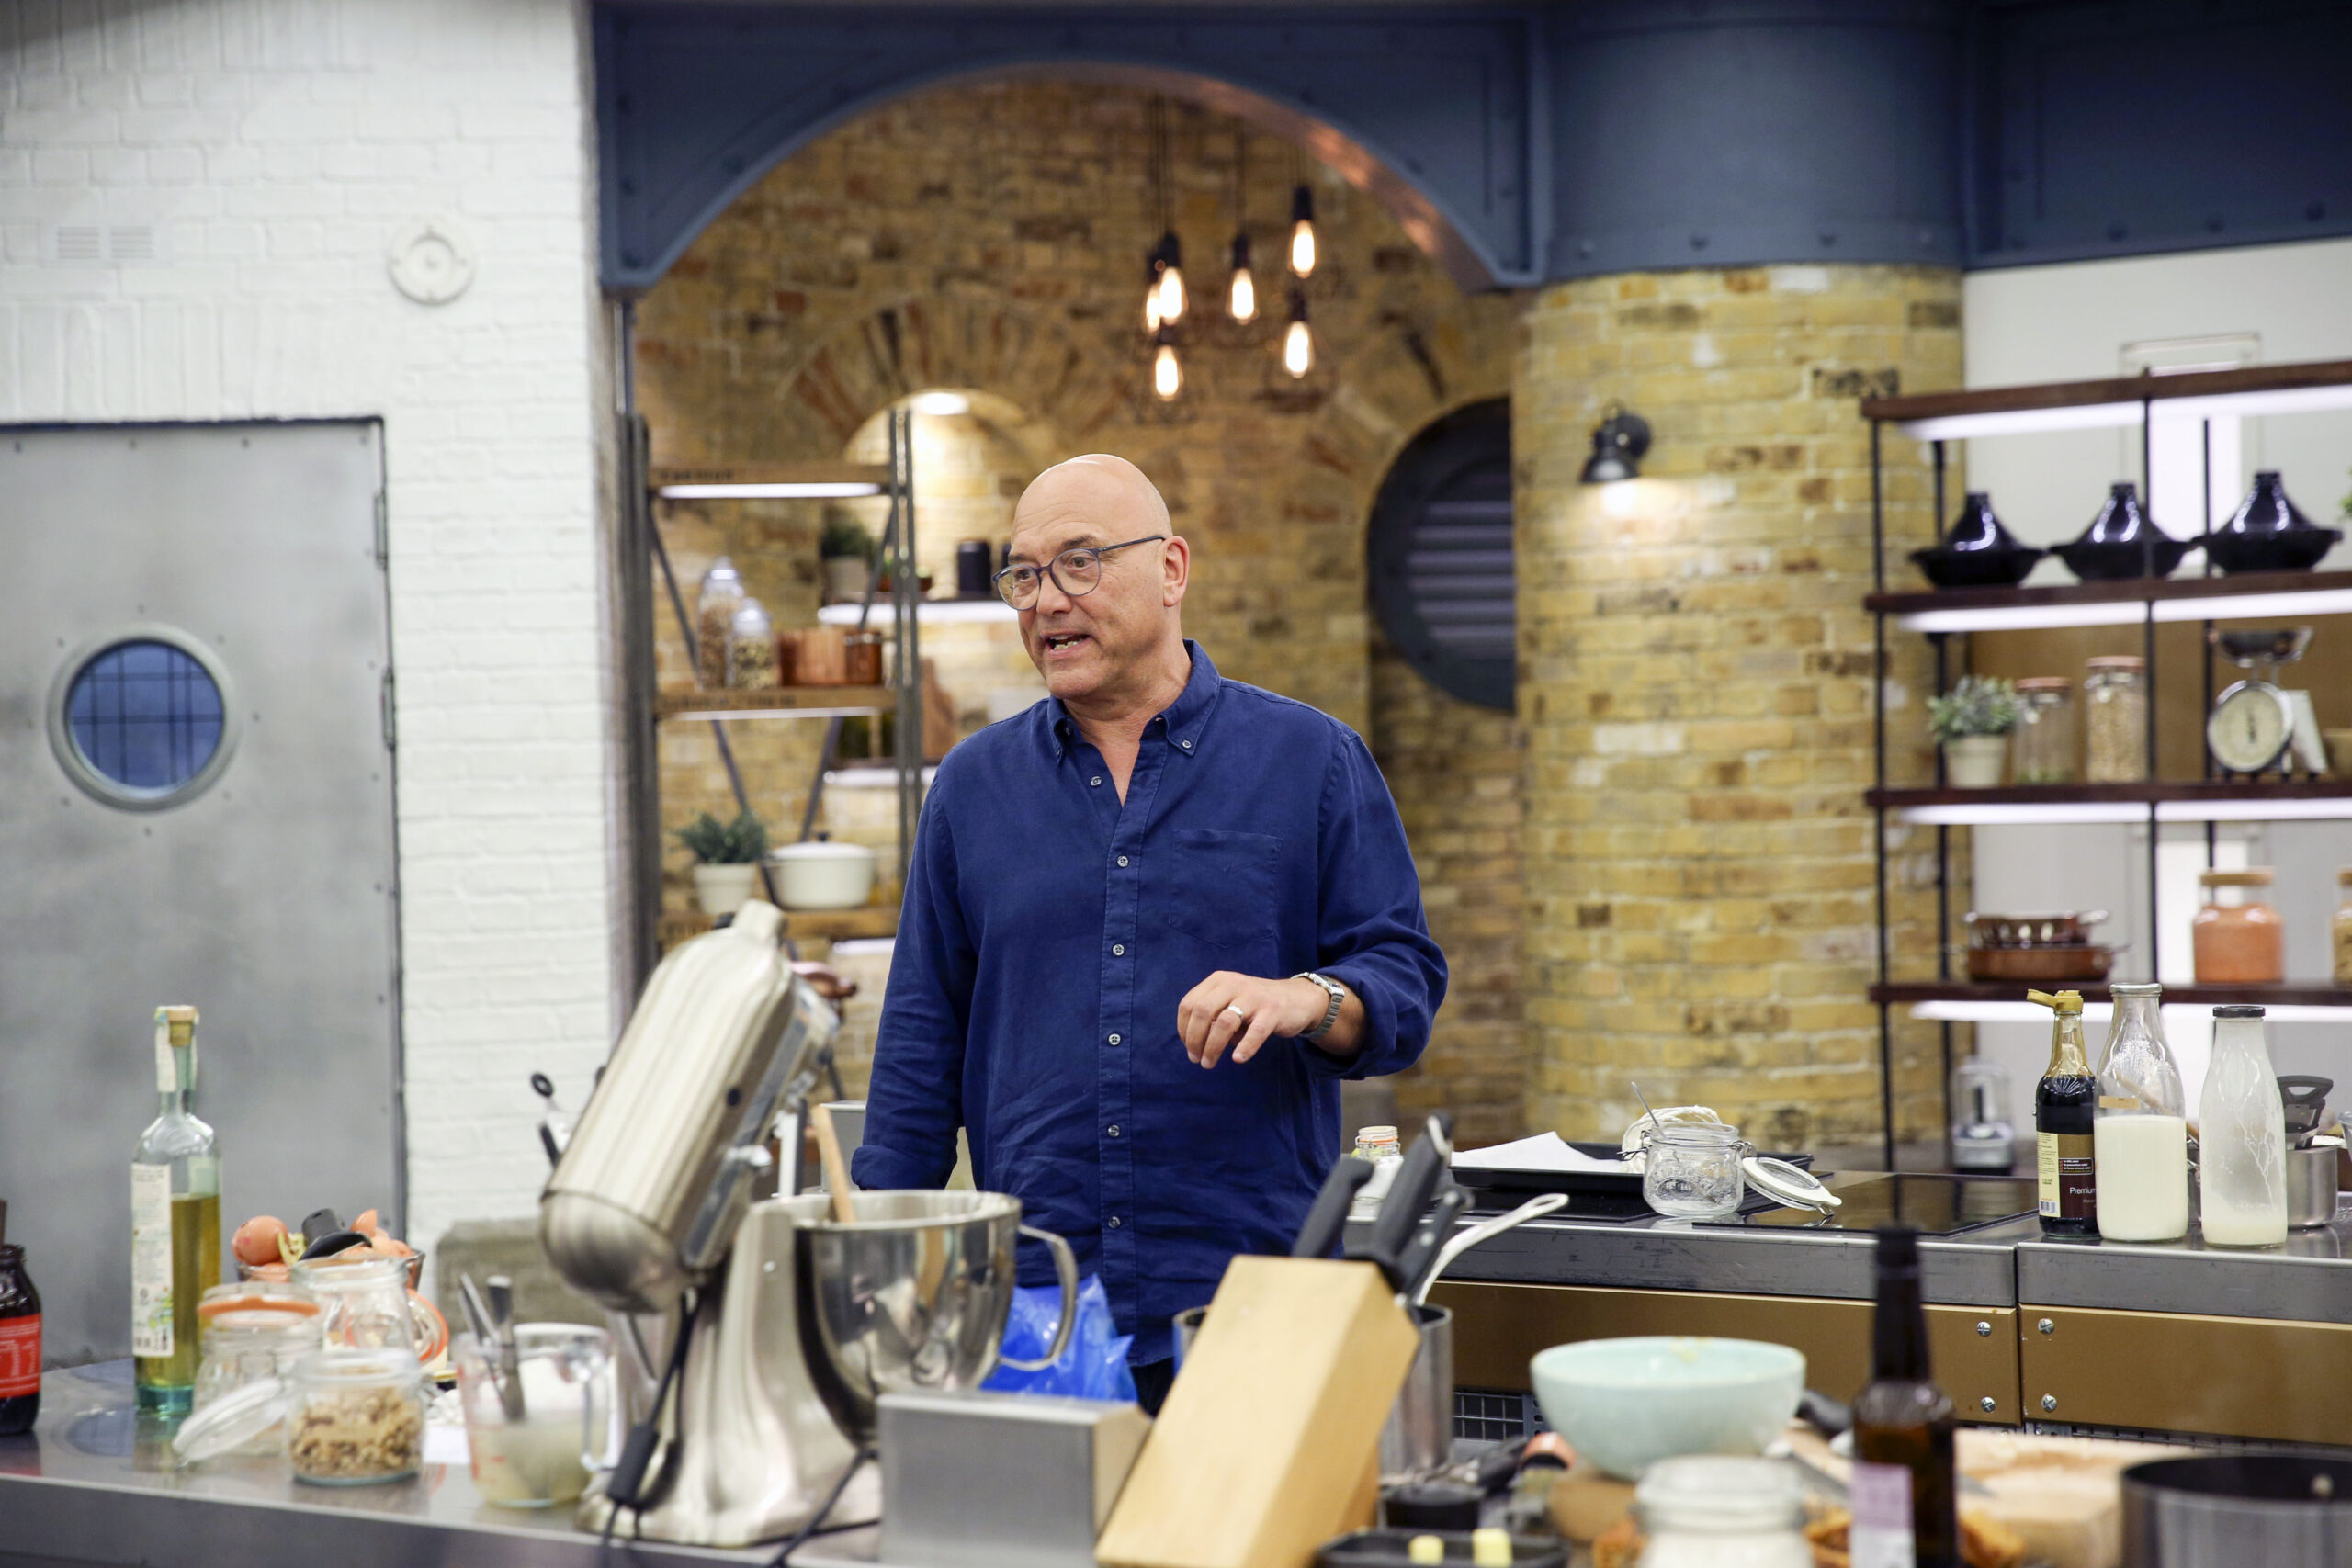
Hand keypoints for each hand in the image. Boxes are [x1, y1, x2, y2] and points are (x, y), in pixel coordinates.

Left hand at [1176, 971, 1333, 1068]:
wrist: (1297, 999)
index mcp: (1218, 981)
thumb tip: (1195, 1045)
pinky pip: (1256, 1031)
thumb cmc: (1255, 1006)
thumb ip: (1212, 1018)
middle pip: (1203, 1012)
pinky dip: (1245, 1047)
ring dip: (1213, 1047)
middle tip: (1196, 1059)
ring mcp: (1254, 996)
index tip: (1188, 1046)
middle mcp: (1233, 984)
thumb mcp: (1230, 1003)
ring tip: (1209, 1063)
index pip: (1189, 1004)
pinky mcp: (1273, 1011)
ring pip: (1225, 1023)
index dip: (1184, 1029)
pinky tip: (1238, 1059)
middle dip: (1194, 1039)